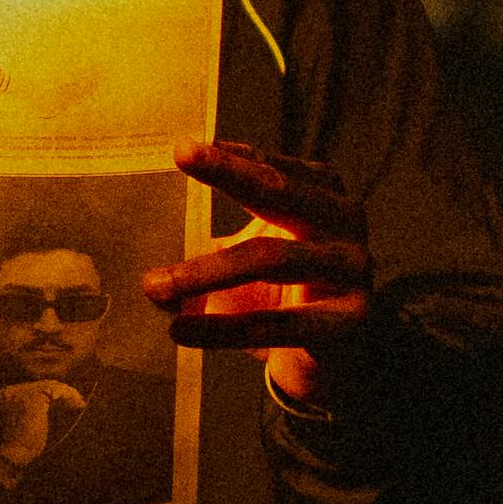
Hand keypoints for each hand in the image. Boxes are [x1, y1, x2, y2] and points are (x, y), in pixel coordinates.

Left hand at [142, 136, 374, 416]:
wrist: (336, 355)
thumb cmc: (286, 294)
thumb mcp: (246, 262)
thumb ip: (208, 255)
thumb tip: (151, 282)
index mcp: (322, 194)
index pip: (274, 167)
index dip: (231, 157)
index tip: (184, 148)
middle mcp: (344, 221)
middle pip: (283, 194)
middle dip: (231, 174)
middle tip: (183, 156)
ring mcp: (351, 269)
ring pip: (273, 259)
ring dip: (208, 271)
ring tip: (154, 286)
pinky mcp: (346, 321)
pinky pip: (277, 324)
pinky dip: (223, 328)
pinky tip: (181, 329)